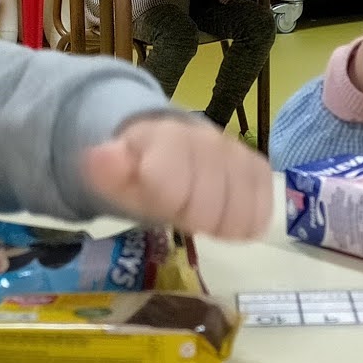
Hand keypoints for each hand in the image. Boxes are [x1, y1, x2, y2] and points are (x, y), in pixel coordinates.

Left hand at [81, 114, 273, 238]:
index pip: (175, 182)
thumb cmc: (140, 173)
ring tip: (202, 216)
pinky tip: (226, 216)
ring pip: (242, 211)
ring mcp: (238, 154)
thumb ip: (107, 170)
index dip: (169, 203)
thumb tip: (99, 157)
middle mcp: (210, 140)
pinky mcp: (258, 169)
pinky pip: (263, 209)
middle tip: (181, 214)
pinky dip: (245, 222)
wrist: (168, 149)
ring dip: (220, 223)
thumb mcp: (116, 178)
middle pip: (212, 206)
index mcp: (168, 138)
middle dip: (194, 218)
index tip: (163, 206)